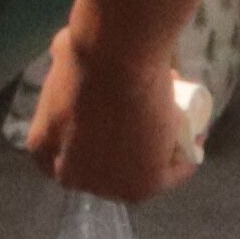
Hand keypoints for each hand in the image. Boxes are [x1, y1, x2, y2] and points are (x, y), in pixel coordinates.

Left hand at [25, 23, 202, 203]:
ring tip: (179, 122)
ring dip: (161, 154)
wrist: (115, 61)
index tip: (121, 117)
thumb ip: (62, 57)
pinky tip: (196, 139)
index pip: (68, 154)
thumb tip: (67, 51)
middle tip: (152, 117)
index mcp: (43, 148)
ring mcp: (105, 186)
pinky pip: (170, 177)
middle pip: (106, 167)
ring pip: (140, 173)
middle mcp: (70, 175)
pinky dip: (186, 161)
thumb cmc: (88, 51)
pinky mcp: (142, 187)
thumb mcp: (64, 54)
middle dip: (130, 148)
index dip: (96, 138)